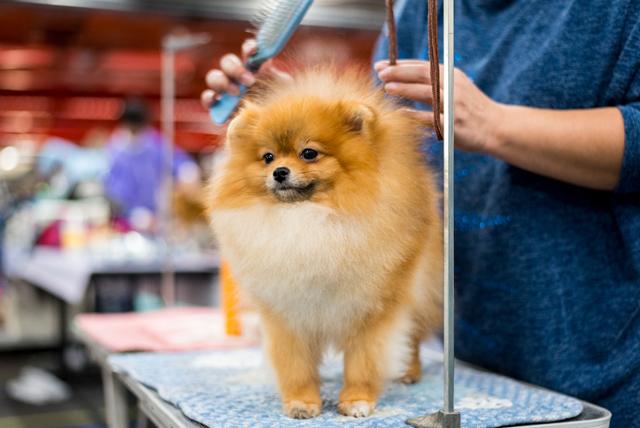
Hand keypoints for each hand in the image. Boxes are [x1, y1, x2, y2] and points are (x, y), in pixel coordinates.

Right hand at [200, 39, 291, 109]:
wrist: (272, 129)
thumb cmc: (279, 106)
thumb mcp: (283, 90)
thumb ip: (276, 77)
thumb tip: (266, 67)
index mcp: (254, 68)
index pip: (248, 51)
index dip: (249, 48)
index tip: (255, 50)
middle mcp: (237, 76)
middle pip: (227, 61)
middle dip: (236, 69)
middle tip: (249, 82)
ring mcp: (225, 91)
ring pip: (213, 77)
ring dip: (222, 82)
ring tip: (236, 94)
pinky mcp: (218, 107)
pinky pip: (206, 98)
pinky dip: (209, 98)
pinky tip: (217, 100)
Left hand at [375, 60, 504, 153]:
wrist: (496, 127)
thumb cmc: (471, 108)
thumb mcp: (457, 87)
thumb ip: (436, 81)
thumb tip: (405, 77)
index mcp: (452, 75)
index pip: (423, 65)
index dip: (401, 64)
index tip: (382, 64)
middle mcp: (453, 86)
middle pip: (422, 74)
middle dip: (398, 72)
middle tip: (379, 72)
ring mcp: (453, 105)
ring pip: (425, 93)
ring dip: (404, 89)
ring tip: (386, 87)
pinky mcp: (452, 123)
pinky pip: (428, 118)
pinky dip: (412, 115)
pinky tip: (399, 113)